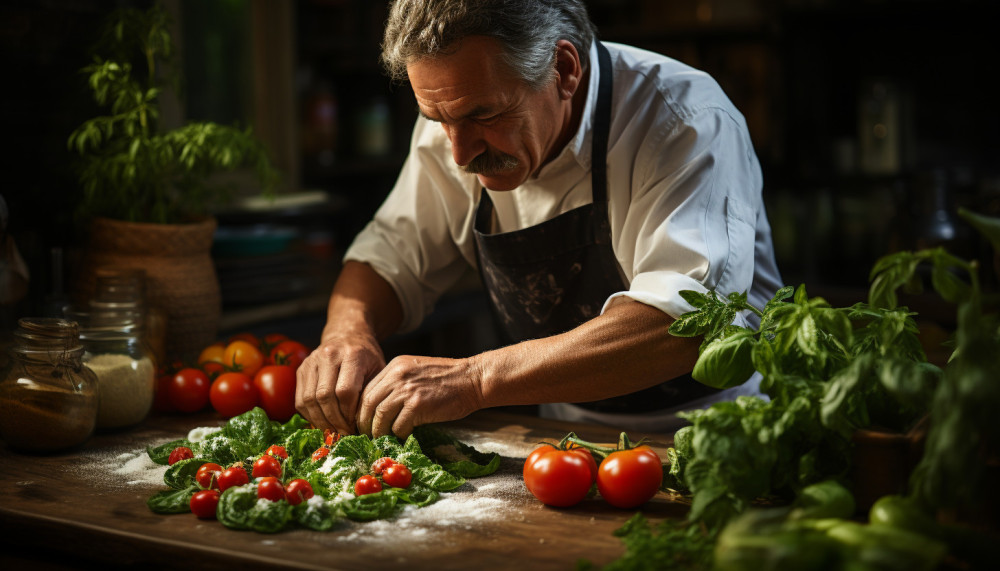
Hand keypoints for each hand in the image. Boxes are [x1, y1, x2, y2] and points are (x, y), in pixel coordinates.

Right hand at [296, 332, 385, 433]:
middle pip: (325, 396)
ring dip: (320, 421)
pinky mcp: (301, 369)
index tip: (356, 426)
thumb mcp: (378, 370)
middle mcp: (329, 354)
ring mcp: (311, 361)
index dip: (349, 413)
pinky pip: (300, 399)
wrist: (348, 335)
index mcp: (352, 354)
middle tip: (343, 434)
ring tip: (333, 432)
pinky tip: (322, 422)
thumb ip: (371, 392)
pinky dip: (310, 415)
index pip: (345, 391)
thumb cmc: (367, 357)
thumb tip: (366, 424)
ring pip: (309, 399)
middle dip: (334, 421)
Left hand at [357, 355, 484, 437]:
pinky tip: (404, 437)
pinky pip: (399, 426)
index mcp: (395, 366)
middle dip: (365, 423)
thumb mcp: (417, 372)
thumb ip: (398, 384)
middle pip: (368, 403)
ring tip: (384, 440)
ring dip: (380, 432)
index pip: (367, 390)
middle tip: (368, 436)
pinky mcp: (418, 404)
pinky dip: (399, 435)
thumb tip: (380, 410)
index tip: (364, 423)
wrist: (474, 379)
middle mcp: (397, 375)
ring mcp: (407, 389)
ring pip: (380, 416)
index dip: (362, 410)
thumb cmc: (449, 379)